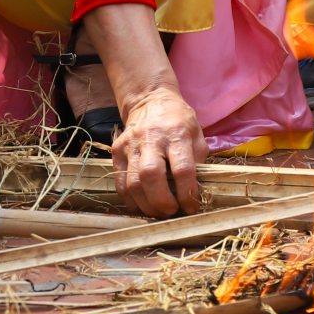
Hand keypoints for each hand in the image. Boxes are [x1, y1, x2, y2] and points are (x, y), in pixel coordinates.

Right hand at [112, 86, 207, 216]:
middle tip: (172, 212)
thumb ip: (197, 159)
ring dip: (147, 204)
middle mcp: (151, 139)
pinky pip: (120, 183)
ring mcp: (130, 146)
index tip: (192, 206)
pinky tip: (142, 206)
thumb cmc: (178, 120)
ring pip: (133, 183)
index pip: (182, 169)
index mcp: (177, 134)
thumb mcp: (197, 133)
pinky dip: (131, 200)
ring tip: (159, 212)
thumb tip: (194, 190)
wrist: (150, 101)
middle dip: (162, 201)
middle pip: (151, 176)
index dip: (187, 193)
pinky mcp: (117, 152)